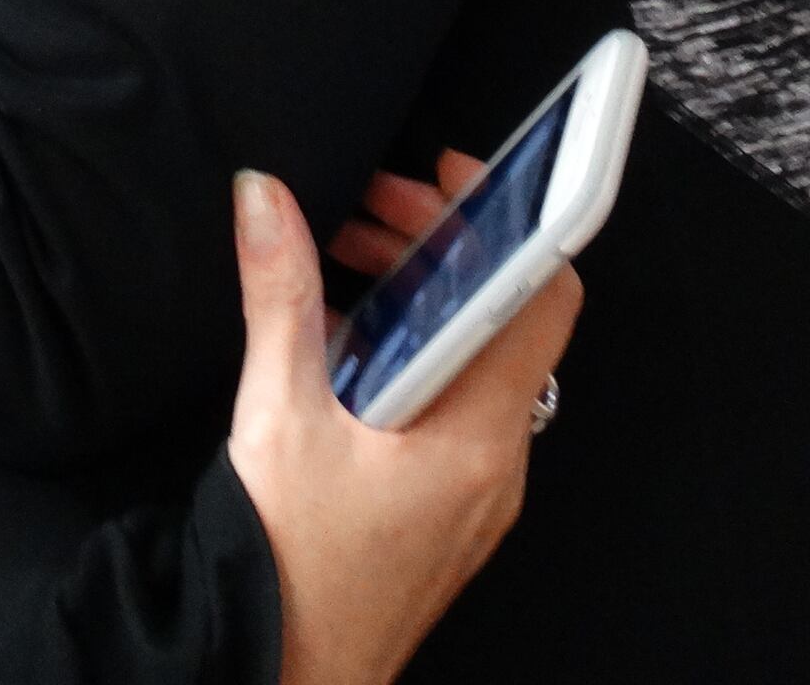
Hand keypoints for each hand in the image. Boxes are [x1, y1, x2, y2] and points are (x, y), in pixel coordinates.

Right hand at [226, 168, 578, 684]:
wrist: (283, 683)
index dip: (512, 219)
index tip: (457, 176)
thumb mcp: (278, 418)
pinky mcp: (441, 509)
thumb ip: (279, 295)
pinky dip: (403, 354)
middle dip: (439, 248)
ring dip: (415, 298)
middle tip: (371, 211)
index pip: (543, 299)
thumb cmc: (289, 578)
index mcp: (476, 436)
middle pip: (502, 320)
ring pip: (470, 363)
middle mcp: (493, 463)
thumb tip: (267, 201)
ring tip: (341, 263)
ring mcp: (471, 491)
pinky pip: (446, 407)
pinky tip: (333, 338)